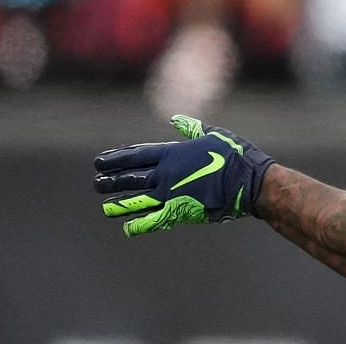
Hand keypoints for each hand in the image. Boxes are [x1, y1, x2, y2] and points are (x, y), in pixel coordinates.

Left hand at [93, 114, 275, 234]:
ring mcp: (169, 194)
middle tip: (96, 182)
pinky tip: (127, 227)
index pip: (137, 156)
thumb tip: (176, 119)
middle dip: (111, 180)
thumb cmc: (235, 155)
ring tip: (105, 207)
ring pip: (136, 200)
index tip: (101, 161)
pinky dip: (138, 224)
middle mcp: (166, 174)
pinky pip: (152, 220)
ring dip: (118, 204)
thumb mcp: (214, 134)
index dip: (117, 158)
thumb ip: (192, 128)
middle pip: (131, 178)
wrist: (249, 183)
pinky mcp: (177, 212)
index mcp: (173, 153)